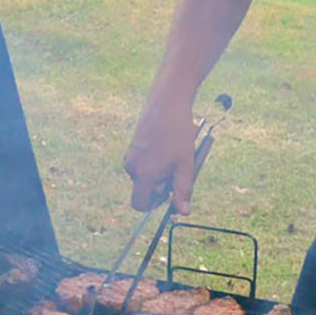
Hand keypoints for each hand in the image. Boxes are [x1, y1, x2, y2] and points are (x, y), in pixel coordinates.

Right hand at [124, 99, 198, 214]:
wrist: (168, 102)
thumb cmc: (178, 134)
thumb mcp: (185, 165)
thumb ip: (183, 190)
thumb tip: (183, 212)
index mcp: (143, 174)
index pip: (139, 205)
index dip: (154, 204)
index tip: (168, 191)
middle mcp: (131, 167)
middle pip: (143, 189)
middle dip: (159, 184)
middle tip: (176, 166)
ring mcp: (130, 154)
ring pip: (143, 174)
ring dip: (157, 171)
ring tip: (173, 152)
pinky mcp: (132, 144)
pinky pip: (142, 162)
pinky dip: (153, 160)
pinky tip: (166, 143)